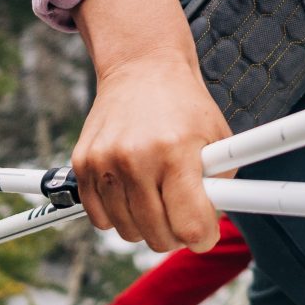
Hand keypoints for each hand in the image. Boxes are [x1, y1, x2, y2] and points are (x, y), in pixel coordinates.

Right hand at [71, 0, 231, 251]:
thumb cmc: (186, 107)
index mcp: (176, 152)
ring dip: (147, 226)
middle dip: (177, 234)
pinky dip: (118, 215)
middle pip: (157, 236)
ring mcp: (105, 162)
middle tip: (184, 215)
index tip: (206, 232)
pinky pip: (100, 219)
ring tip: (159, 198)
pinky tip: (134, 193)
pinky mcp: (83, 164)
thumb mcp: (219, 139)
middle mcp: (136, 158)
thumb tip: (210, 230)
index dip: (203, 236)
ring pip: (128, 232)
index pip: (189, 225)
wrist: (142, 68)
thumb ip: (222, 187)